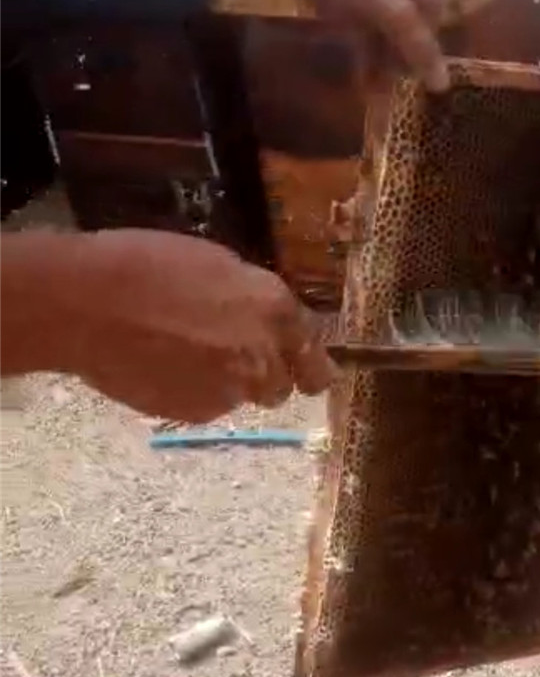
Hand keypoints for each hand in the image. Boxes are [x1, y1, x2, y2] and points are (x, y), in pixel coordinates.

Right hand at [2, 230, 331, 421]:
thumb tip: (265, 320)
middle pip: (283, 385)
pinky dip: (193, 394)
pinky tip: (162, 368)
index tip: (308, 370)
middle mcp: (263, 354)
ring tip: (183, 356)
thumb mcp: (214, 263)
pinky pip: (208, 407)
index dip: (310, 361)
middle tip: (232, 360)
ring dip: (226, 384)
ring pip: (244, 398)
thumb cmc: (144, 265)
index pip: (313, 348)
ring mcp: (232, 390)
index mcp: (272, 307)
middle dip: (266, 376)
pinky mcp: (198, 413)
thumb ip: (251, 298)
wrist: (88, 305)